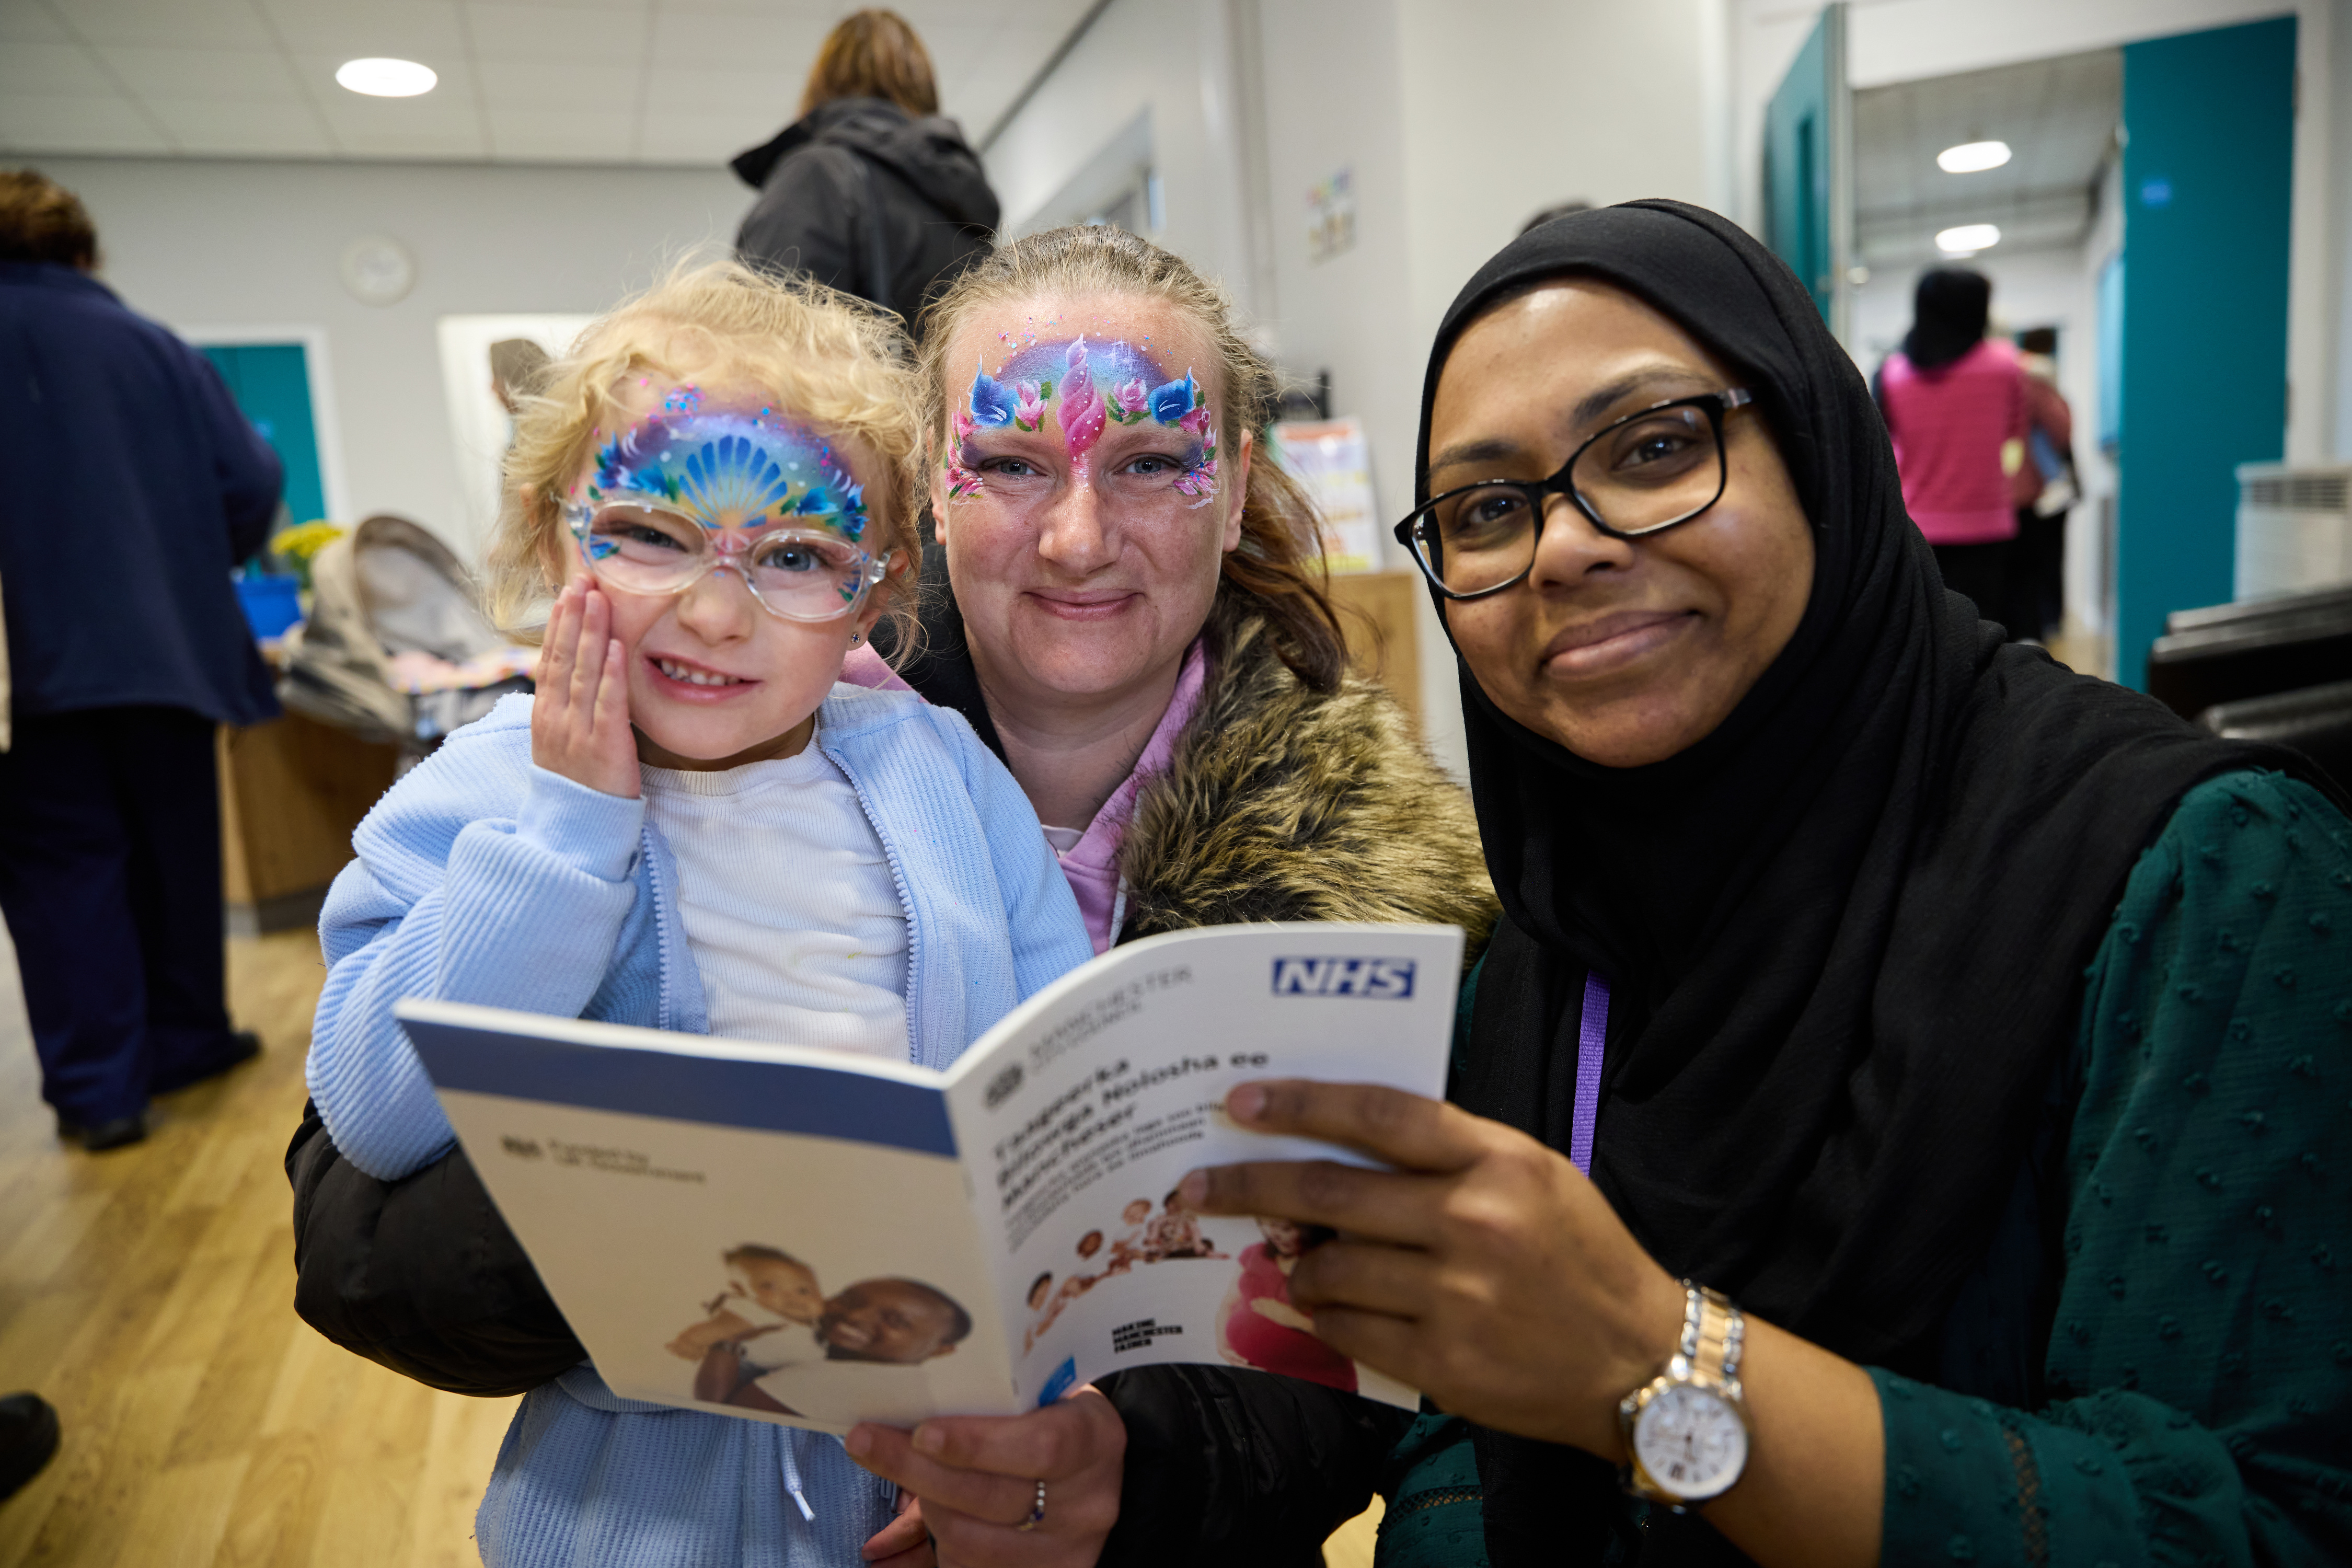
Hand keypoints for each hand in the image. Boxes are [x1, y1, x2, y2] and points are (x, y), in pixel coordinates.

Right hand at [532, 578, 637, 797]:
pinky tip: (618, 647)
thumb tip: (570, 675)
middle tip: (583, 579)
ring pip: (584, 673)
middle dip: (574, 616)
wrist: (574, 832)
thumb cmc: (575, 786)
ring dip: (593, 633)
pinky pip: (609, 704)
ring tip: (599, 598)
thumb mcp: (559, 743)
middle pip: (564, 657)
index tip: (567, 592)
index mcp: (544, 715)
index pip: (551, 659)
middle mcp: (556, 718)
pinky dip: (613, 674)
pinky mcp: (605, 746)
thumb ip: (563, 708)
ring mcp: (578, 731)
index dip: (559, 624)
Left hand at [846, 1386, 1123, 1566]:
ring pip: (970, 1537)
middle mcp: (1087, 1502)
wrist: (1097, 1476)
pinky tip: (932, 1506)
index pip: (1040, 1446)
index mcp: (1095, 1440)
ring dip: (924, 1503)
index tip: (923, 1432)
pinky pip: (968, 1564)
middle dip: (917, 1469)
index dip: (977, 1443)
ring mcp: (1065, 1550)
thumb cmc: (1058, 1422)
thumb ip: (995, 1404)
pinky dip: (937, 1538)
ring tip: (906, 1472)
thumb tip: (909, 1415)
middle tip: (866, 1440)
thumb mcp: (1047, 1397)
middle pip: (991, 1496)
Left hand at [1177, 1081, 1684, 1456]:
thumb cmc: (1580, 1255)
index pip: (1380, 1116)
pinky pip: (1352, 1332)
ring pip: (1332, 1270)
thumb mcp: (1532, 1175)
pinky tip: (1327, 1310)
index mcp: (1498, 1161)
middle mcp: (1474, 1221)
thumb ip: (1448, 1155)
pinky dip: (1328, 1318)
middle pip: (1331, 1194)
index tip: (1241, 1100)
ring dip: (1297, 1267)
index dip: (1303, 1105)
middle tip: (1197, 1185)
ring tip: (1292, 1264)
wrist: (1643, 1362)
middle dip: (1250, 1186)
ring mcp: (1458, 1296)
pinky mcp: (1446, 1361)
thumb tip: (1343, 1144)